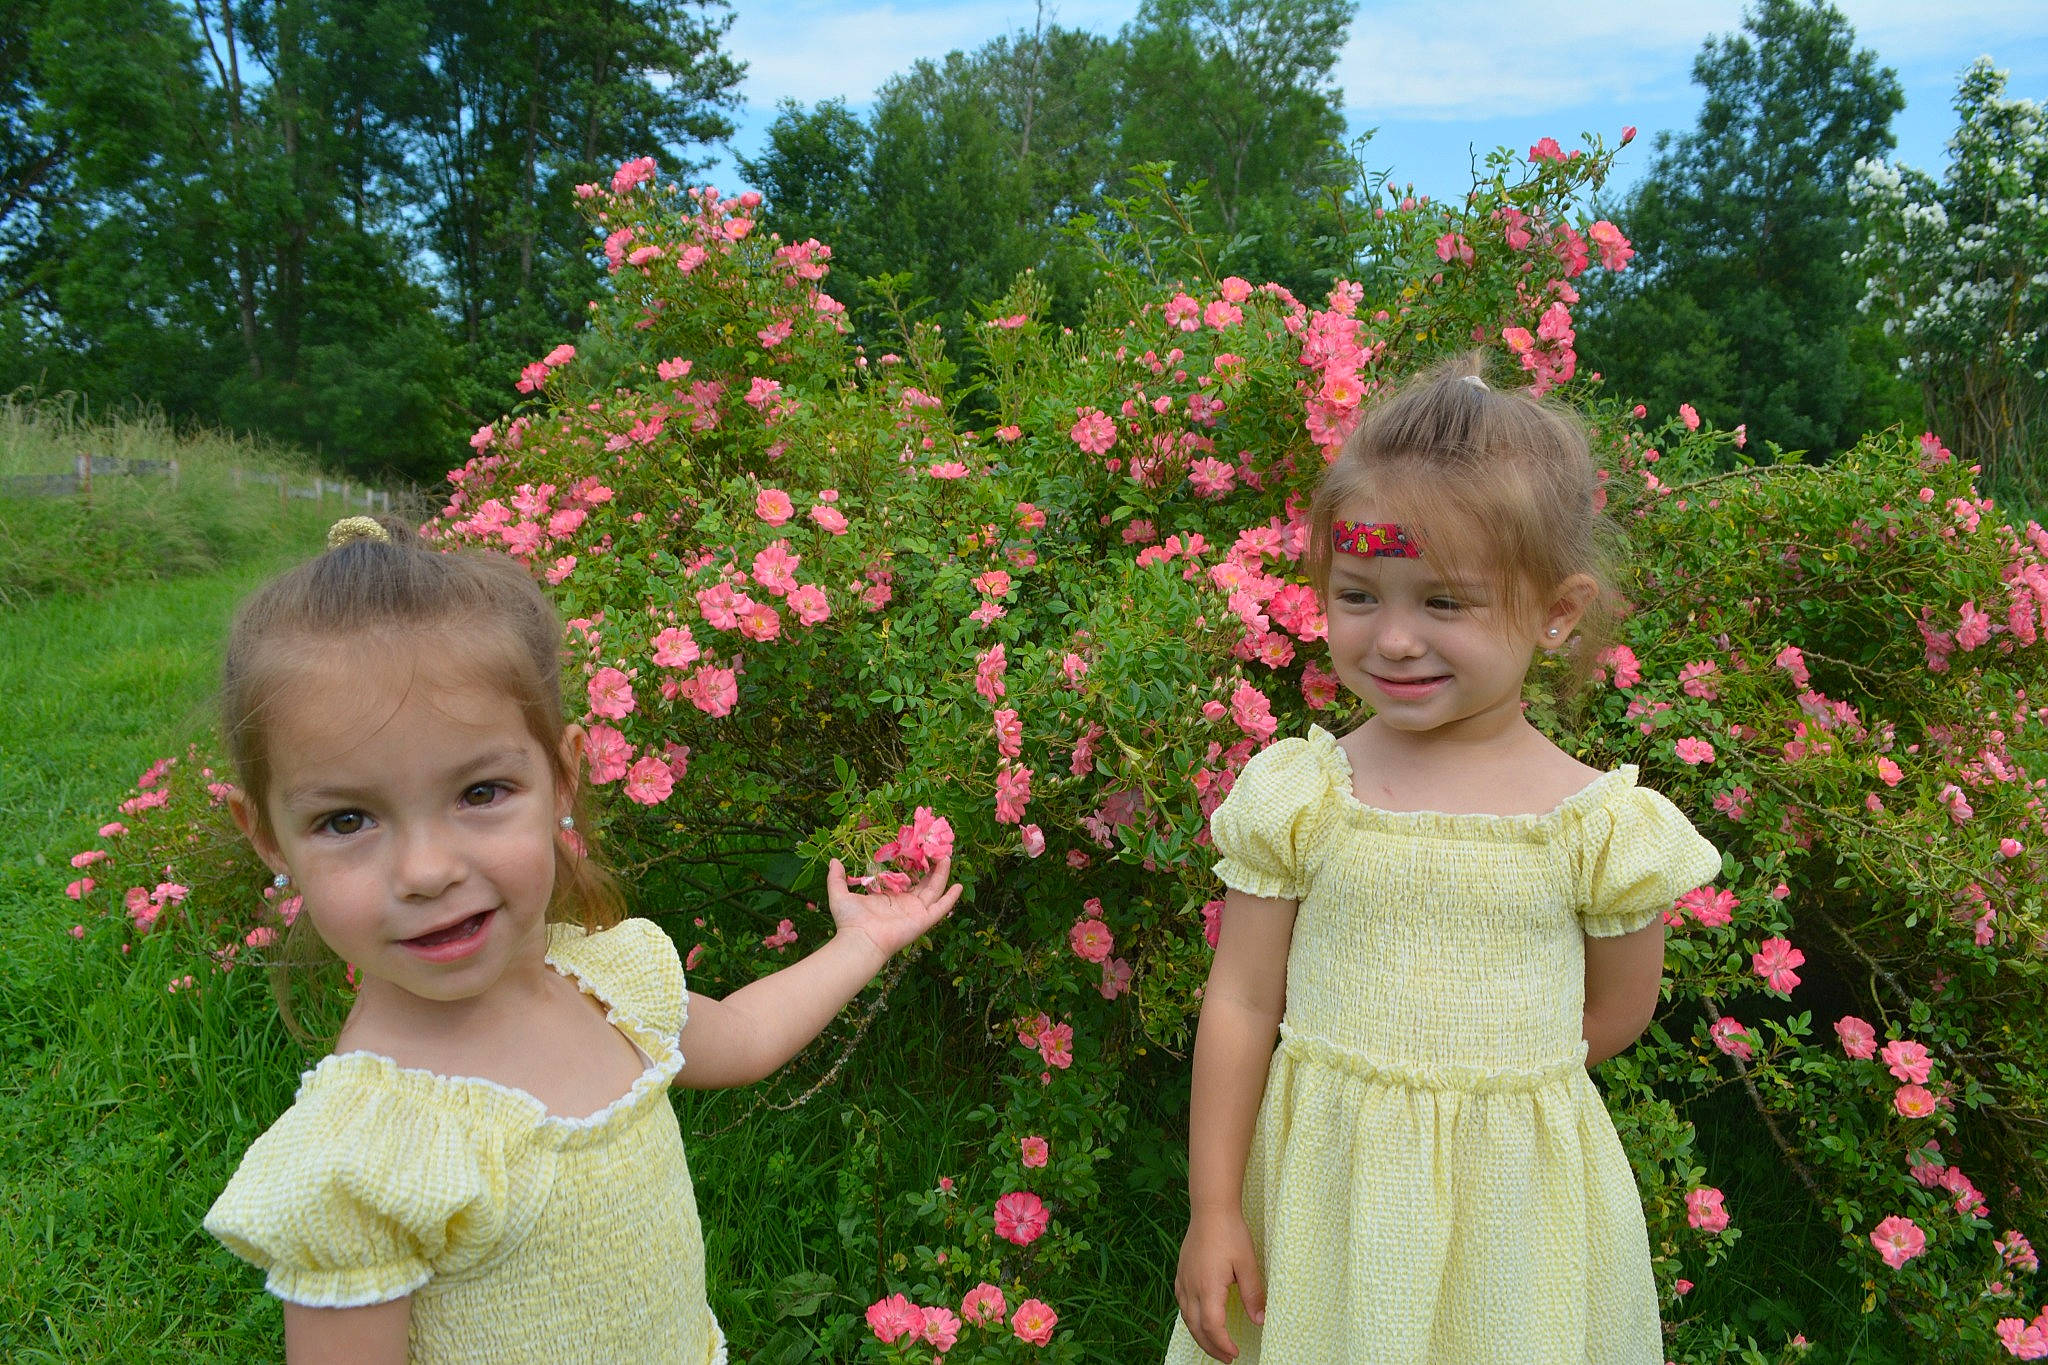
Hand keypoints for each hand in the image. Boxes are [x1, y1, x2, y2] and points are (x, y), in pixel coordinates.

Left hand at [826, 856, 960, 961]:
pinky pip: (941, 908)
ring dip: (941, 875)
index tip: (919, 849)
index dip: (914, 865)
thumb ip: (836, 878)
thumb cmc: (850, 921)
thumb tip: (833, 860)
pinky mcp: (923, 920)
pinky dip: (951, 898)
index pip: (906, 879)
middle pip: (924, 883)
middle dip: (931, 867)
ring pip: (934, 890)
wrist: (859, 941)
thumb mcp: (840, 894)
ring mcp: (915, 912)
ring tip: (946, 857)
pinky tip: (958, 885)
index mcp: (889, 898)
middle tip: (937, 850)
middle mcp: (905, 905)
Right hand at [1174, 1211, 1264, 1362]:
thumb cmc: (1230, 1233)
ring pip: (1187, 1318)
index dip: (1223, 1344)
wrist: (1210, 1209)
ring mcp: (1183, 1280)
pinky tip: (1199, 1319)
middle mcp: (1191, 1287)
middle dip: (1211, 1347)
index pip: (1212, 1327)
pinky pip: (1182, 1304)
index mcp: (1208, 1288)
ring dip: (1200, 1335)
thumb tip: (1260, 1320)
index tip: (1235, 1354)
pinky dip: (1191, 1319)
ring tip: (1215, 1345)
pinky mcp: (1181, 1273)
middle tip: (1227, 1358)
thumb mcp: (1247, 1264)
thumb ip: (1253, 1294)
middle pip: (1197, 1328)